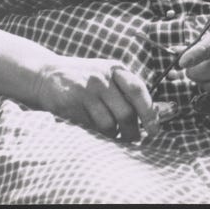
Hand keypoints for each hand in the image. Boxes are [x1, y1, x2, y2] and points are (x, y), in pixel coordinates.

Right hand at [31, 56, 158, 140]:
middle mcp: (102, 78)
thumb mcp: (109, 75)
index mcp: (116, 69)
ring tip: (114, 135)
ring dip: (114, 135)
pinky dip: (97, 135)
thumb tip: (163, 111)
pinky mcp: (70, 104)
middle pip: (126, 112)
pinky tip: (96, 132)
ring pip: (108, 124)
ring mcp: (85, 91)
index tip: (155, 130)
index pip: (138, 90)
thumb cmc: (86, 79)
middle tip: (134, 140)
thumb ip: (130, 91)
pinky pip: (90, 128)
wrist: (46, 75)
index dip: (150, 112)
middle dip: (132, 131)